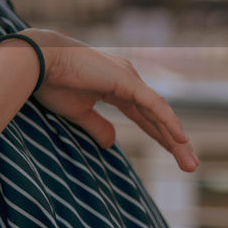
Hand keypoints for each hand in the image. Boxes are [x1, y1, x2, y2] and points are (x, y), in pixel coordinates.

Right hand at [21, 28, 197, 171]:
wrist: (37, 62)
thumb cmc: (52, 82)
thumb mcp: (77, 112)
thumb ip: (97, 126)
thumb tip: (113, 144)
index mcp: (116, 86)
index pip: (144, 115)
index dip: (159, 135)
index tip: (174, 155)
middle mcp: (128, 80)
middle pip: (156, 116)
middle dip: (174, 142)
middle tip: (189, 166)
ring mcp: (129, 78)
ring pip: (159, 113)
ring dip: (176, 140)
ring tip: (189, 164)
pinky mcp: (127, 81)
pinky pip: (153, 105)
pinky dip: (167, 122)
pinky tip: (180, 140)